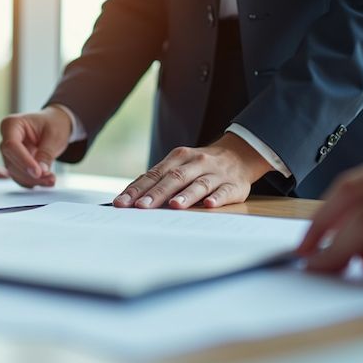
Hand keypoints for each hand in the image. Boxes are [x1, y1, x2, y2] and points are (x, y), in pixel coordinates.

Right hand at [0, 106, 72, 187]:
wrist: (55, 125)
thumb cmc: (54, 124)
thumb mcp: (54, 135)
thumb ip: (46, 153)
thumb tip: (41, 172)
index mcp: (11, 124)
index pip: (11, 145)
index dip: (23, 161)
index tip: (38, 172)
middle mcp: (6, 139)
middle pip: (11, 161)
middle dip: (30, 174)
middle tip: (50, 178)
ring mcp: (8, 153)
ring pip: (14, 172)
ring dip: (32, 180)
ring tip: (51, 179)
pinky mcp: (14, 164)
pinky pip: (19, 177)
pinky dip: (32, 182)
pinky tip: (45, 181)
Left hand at [113, 133, 271, 209]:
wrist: (239, 155)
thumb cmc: (200, 166)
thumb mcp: (180, 165)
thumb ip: (158, 180)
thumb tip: (129, 198)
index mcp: (179, 157)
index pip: (154, 174)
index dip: (137, 189)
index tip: (122, 202)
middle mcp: (196, 163)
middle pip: (174, 178)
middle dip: (157, 193)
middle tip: (141, 207)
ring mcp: (216, 173)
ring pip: (199, 184)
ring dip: (186, 195)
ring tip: (173, 205)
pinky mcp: (233, 185)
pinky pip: (224, 192)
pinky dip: (217, 198)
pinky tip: (209, 205)